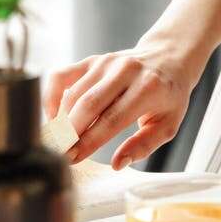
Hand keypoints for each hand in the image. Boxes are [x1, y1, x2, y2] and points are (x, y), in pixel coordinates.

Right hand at [43, 38, 199, 169]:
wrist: (169, 57)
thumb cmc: (169, 95)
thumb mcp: (168, 123)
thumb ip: (144, 145)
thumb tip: (118, 163)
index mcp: (149, 88)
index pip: (112, 119)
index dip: (89, 141)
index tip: (72, 159)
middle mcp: (126, 71)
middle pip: (88, 105)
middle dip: (70, 133)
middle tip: (59, 155)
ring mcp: (107, 62)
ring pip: (74, 94)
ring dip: (62, 120)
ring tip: (59, 142)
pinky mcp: (92, 60)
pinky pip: (61, 76)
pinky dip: (51, 96)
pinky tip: (55, 116)